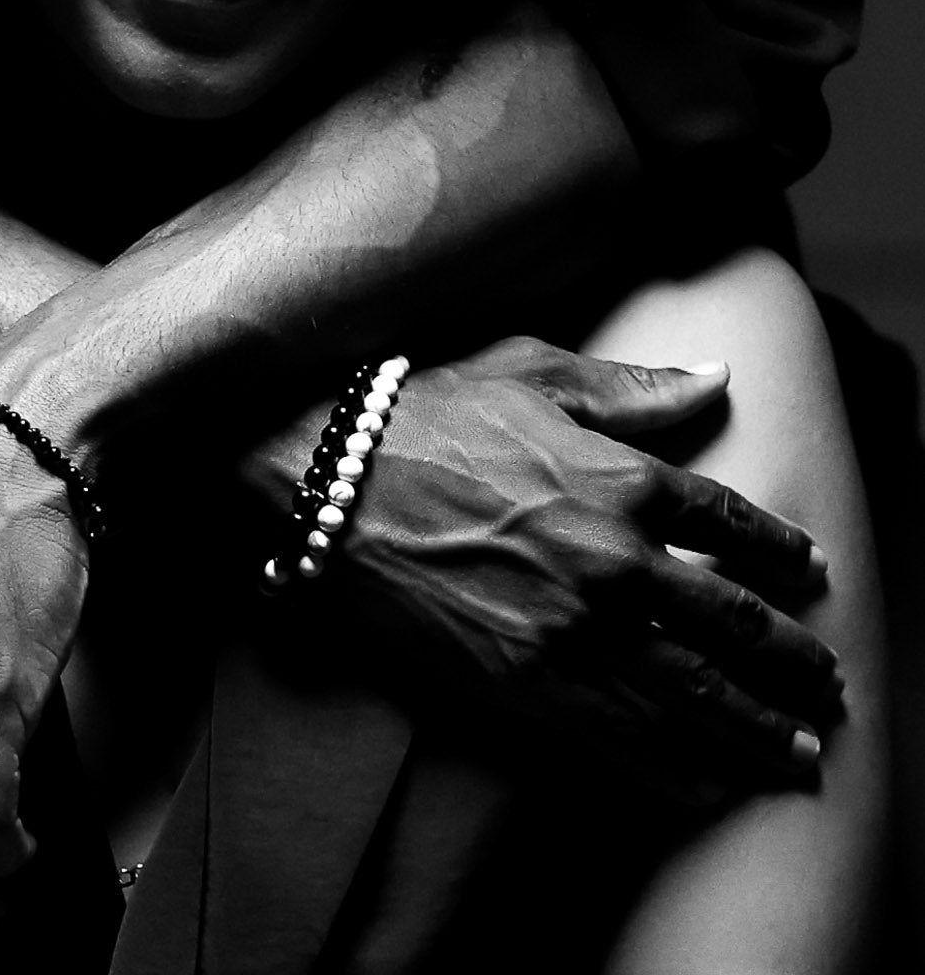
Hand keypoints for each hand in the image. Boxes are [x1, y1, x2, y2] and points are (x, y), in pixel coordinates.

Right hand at [307, 337, 840, 789]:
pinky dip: (678, 769)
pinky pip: (625, 740)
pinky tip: (708, 784)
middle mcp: (617, 561)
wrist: (330, 484)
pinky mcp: (527, 686)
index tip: (807, 569)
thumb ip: (633, 386)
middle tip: (823, 683)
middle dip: (790, 659)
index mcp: (624, 478)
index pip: (733, 522)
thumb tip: (716, 377)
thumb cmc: (425, 412)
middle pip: (734, 622)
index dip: (781, 550)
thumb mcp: (532, 370)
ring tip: (794, 753)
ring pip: (695, 694)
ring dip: (755, 728)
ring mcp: (576, 633)